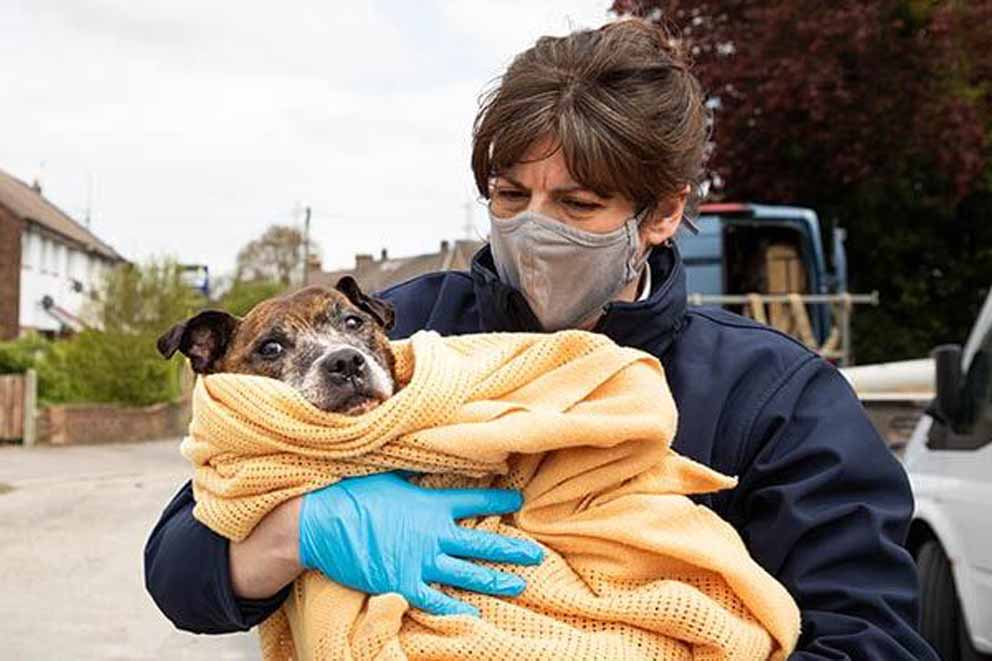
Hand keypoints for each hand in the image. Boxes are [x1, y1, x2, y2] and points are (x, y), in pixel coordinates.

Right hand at [299, 472, 543, 615]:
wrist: (320, 520)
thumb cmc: (351, 492)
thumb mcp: (390, 474)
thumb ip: (417, 474)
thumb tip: (432, 456)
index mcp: (432, 504)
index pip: (477, 501)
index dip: (501, 502)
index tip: (519, 503)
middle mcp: (433, 534)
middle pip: (482, 543)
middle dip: (513, 550)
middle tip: (537, 555)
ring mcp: (419, 562)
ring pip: (468, 574)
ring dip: (496, 580)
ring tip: (519, 584)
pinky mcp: (402, 584)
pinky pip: (435, 601)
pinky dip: (456, 609)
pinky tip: (475, 615)